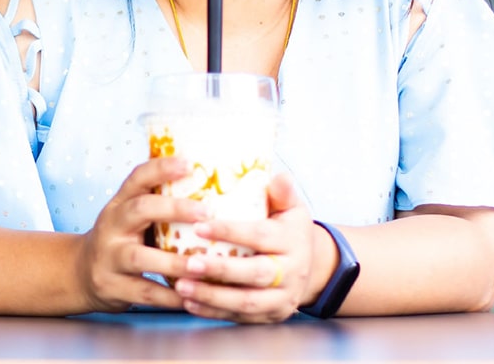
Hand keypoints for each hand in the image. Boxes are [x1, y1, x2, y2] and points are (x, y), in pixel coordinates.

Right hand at [72, 156, 211, 312]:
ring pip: (140, 257)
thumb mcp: (131, 218)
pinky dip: (168, 296)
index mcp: (119, 204)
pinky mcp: (110, 287)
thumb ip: (159, 206)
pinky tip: (190, 297)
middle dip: (173, 209)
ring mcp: (108, 257)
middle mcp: (111, 226)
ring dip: (174, 262)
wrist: (80, 274)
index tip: (189, 164)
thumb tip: (213, 188)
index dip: (161, 168)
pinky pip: (143, 292)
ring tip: (202, 265)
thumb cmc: (122, 241)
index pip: (137, 178)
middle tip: (207, 212)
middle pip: (139, 210)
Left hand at [171, 172, 316, 323]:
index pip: (260, 236)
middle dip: (220, 270)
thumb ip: (282, 193)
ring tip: (181, 287)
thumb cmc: (288, 230)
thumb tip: (279, 176)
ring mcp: (283, 298)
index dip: (230, 232)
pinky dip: (213, 312)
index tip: (199, 226)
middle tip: (188, 264)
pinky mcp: (271, 316)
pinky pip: (240, 318)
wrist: (312, 267)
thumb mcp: (292, 208)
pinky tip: (189, 303)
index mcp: (292, 241)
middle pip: (255, 274)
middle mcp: (291, 272)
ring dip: (211, 297)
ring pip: (247, 302)